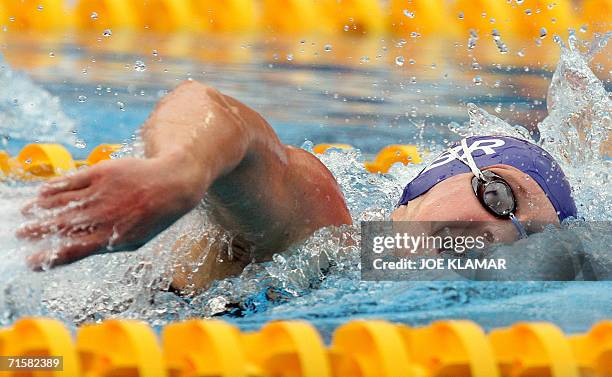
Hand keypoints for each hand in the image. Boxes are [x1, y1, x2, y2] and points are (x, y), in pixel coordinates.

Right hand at [17, 157, 201, 269]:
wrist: (171, 184)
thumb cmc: (152, 217)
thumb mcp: (134, 240)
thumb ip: (105, 245)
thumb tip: (76, 250)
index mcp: (110, 238)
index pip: (72, 252)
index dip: (48, 258)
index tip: (31, 261)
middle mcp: (102, 216)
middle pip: (61, 226)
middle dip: (37, 231)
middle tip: (20, 233)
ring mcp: (100, 193)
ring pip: (61, 202)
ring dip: (40, 208)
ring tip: (26, 212)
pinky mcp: (101, 173)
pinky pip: (70, 182)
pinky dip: (54, 188)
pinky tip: (42, 192)